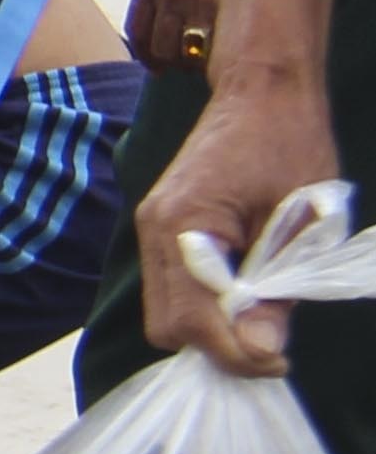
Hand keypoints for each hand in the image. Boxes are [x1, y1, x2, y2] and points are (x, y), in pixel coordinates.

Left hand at [129, 0, 225, 72]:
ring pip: (189, 54)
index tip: (157, 65)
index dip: (147, 55)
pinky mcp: (233, 3)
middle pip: (161, 49)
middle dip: (170, 62)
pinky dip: (221, 55)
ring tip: (207, 60)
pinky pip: (219, 46)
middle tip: (184, 65)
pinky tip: (228, 51)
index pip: (138, 34)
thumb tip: (157, 29)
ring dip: (196, 62)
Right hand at [136, 77, 331, 375]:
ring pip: (165, 312)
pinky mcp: (162, 230)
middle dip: (216, 348)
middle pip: (166, 325)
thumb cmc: (289, 144)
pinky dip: (204, 307)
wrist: (262, 89)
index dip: (234, 354)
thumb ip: (279, 289)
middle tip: (272, 346)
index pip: (191, 319)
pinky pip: (171, 289)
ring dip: (210, 330)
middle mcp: (153, 231)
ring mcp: (151, 230)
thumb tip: (264, 351)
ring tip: (261, 322)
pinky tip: (243, 298)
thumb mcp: (302, 220)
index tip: (280, 364)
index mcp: (183, 224)